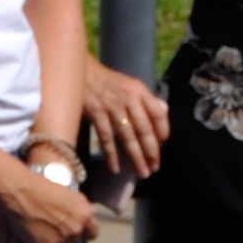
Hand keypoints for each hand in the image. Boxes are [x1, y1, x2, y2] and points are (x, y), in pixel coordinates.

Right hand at [0, 167, 100, 242]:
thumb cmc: (42, 188)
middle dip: (69, 242)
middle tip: (58, 237)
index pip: (92, 234)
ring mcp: (62, 241)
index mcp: (85, 215)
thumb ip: (80, 208)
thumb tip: (87, 215)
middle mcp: (77, 230)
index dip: (82, 233)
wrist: (20, 192)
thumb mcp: (69, 194)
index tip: (74, 232)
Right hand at [80, 56, 168, 185]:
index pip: (159, 113)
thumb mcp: (129, 85)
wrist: (78, 70)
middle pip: (145, 129)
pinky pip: (106, 137)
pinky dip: (112, 154)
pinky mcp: (95, 112)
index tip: (163, 146)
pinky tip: (116, 168)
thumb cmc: (106, 81)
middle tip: (155, 168)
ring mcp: (112, 105)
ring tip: (142, 172)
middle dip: (152, 151)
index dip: (163, 131)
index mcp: (140, 90)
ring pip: (128, 136)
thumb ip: (145, 100)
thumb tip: (163, 114)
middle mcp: (129, 97)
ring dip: (136, 157)